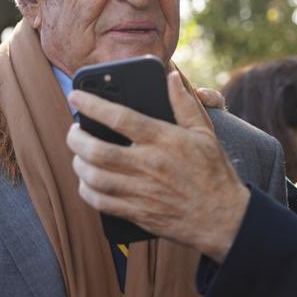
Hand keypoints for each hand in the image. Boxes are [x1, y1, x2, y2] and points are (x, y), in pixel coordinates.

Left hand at [68, 72, 249, 262]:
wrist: (223, 218)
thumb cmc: (214, 172)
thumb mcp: (204, 132)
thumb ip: (184, 104)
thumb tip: (171, 77)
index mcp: (164, 140)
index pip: (120, 118)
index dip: (92, 105)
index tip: (75, 96)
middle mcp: (149, 165)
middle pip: (97, 150)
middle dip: (76, 138)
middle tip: (73, 131)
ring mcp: (141, 192)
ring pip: (94, 178)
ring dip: (78, 164)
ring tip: (79, 155)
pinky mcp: (138, 213)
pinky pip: (101, 203)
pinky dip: (86, 191)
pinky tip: (87, 182)